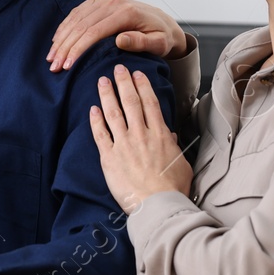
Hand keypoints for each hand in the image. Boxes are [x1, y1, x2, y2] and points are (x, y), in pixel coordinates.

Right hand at [48, 0, 186, 71]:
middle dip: (64, 47)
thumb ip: (141, 42)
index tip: (67, 66)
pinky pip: (76, 13)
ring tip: (51, 57)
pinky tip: (56, 41)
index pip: (93, 32)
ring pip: (75, 19)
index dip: (78, 49)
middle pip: (80, 25)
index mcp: (125, 12)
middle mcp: (112, 1)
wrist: (162, 21)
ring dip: (61, 39)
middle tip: (54, 66)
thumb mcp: (159, 43)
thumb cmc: (161, 36)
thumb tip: (120, 40)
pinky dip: (64, 28)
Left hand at [89, 64, 193, 212]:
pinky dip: (95, 121)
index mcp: (160, 135)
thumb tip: (168, 133)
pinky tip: (92, 109)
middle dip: (123, 83)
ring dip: (107, 95)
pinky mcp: (109, 157)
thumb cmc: (172, 188)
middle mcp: (140, 135)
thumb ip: (173, 145)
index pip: (149, 103)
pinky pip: (100, 134)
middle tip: (117, 69)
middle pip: (130, 102)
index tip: (137, 74)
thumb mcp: (181, 163)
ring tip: (102, 81)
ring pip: (113, 113)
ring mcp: (123, 145)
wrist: (157, 205)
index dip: (142, 86)